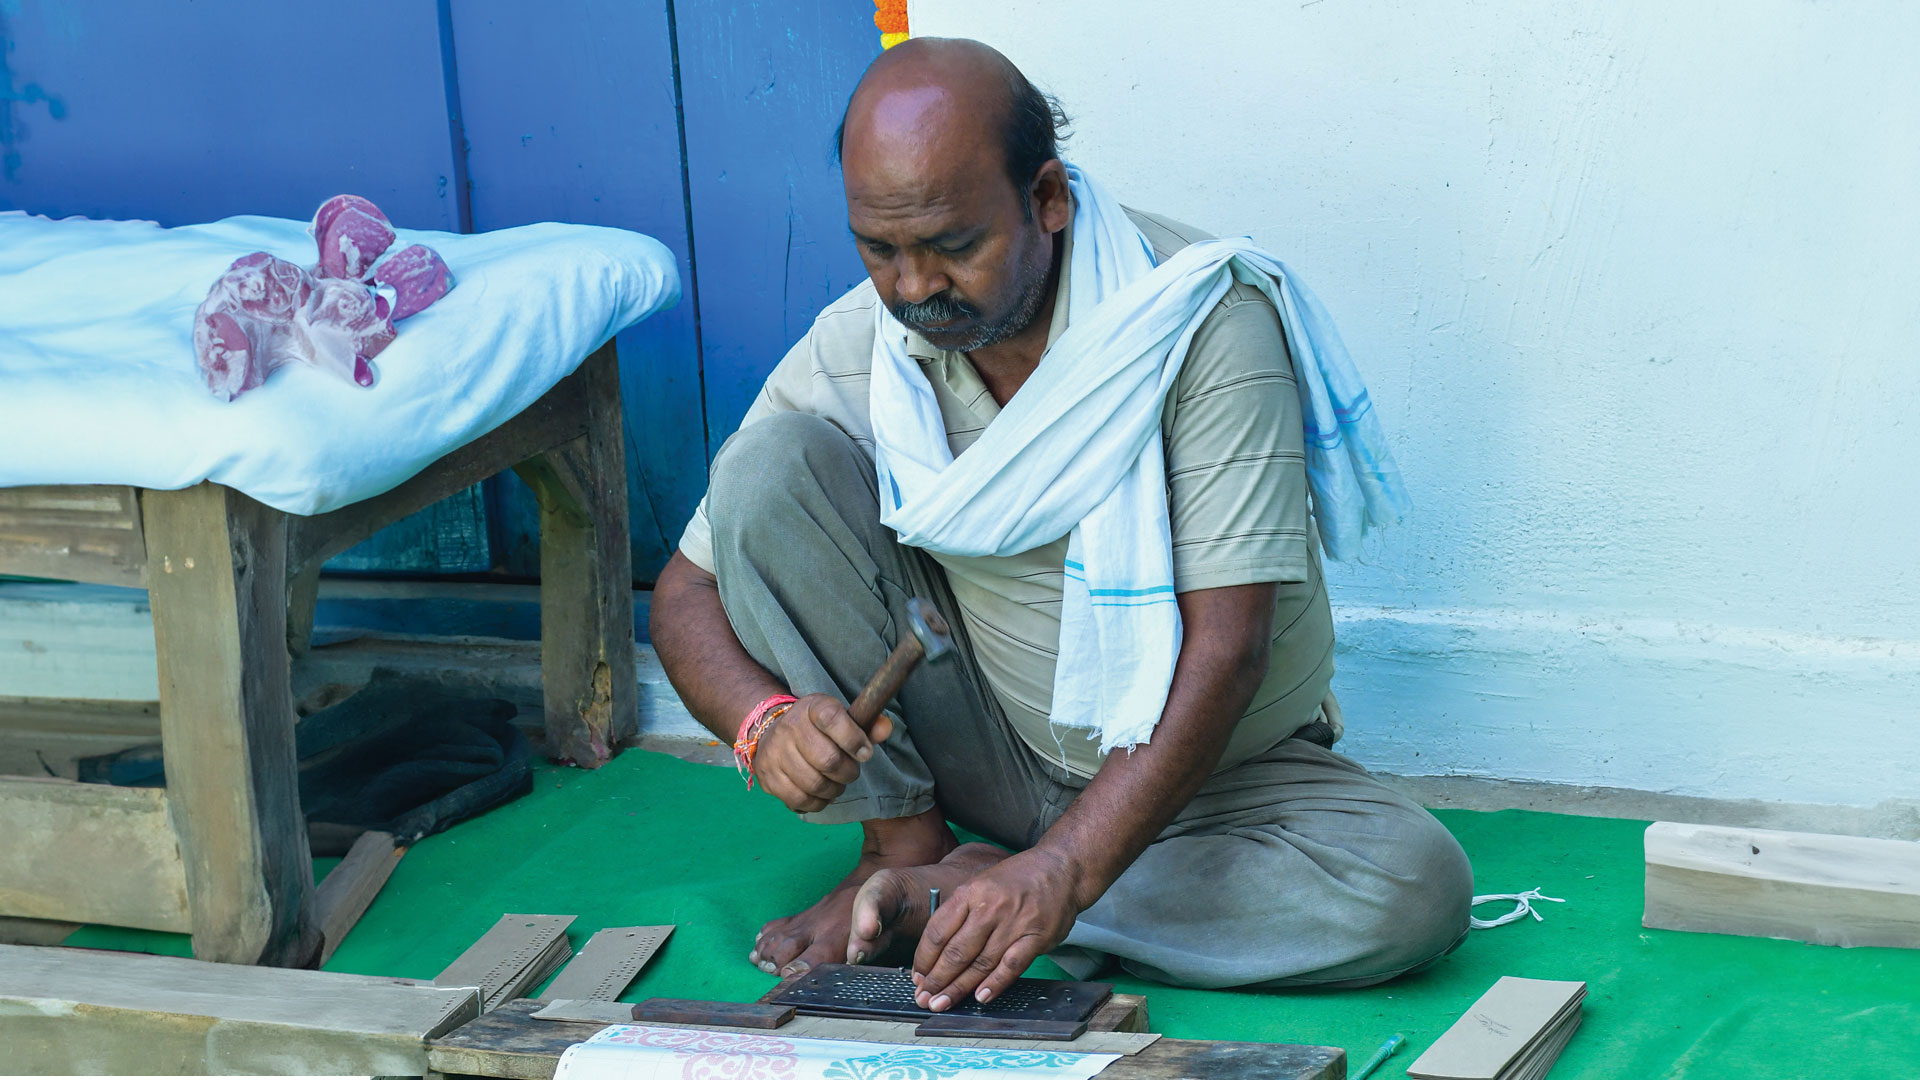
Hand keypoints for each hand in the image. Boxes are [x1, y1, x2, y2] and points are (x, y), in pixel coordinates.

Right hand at [751, 693, 894, 813]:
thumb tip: (886, 727)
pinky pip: (800, 800)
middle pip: (828, 760)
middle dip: (848, 772)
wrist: (771, 732)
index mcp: (811, 707)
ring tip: (836, 783)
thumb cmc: (816, 728)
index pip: (832, 719)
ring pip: (815, 784)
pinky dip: (818, 802)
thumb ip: (866, 725)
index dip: (854, 739)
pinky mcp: (768, 778)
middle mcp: (789, 727)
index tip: (866, 753)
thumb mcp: (840, 718)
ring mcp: (775, 753)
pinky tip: (821, 794)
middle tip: (850, 773)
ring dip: (834, 789)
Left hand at [912, 848, 1082, 1011]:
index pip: (938, 931)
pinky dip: (995, 984)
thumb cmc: (1018, 878)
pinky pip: (1011, 966)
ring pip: (980, 963)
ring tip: (944, 1003)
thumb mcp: (981, 883)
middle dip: (936, 980)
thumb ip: (960, 911)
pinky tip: (981, 997)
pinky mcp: (1036, 937)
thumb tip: (936, 948)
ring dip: (959, 988)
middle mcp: (990, 907)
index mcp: (970, 892)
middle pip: (956, 952)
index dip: (924, 959)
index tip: (918, 976)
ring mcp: (1014, 923)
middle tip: (925, 998)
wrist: (1062, 868)